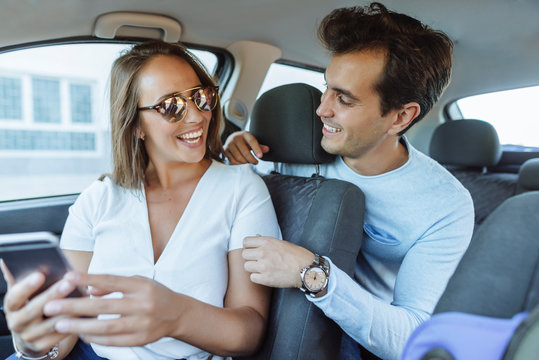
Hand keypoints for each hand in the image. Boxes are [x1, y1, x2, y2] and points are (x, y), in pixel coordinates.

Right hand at [0, 260, 76, 354]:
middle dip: (52, 295)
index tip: (40, 274)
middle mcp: (16, 322)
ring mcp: (29, 336)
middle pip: (34, 309)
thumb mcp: (23, 290)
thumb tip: (7, 259)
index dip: (26, 286)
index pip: (14, 296)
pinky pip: (60, 335)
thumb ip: (19, 276)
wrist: (31, 332)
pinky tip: (87, 312)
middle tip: (68, 281)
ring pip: (50, 323)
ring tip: (83, 295)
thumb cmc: (30, 303)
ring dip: (67, 310)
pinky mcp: (43, 345)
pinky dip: (74, 323)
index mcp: (11, 306)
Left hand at [43, 272, 183, 346]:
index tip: (68, 277)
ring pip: (106, 327)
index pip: (111, 281)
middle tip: (52, 306)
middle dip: (76, 307)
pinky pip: (113, 341)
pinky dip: (95, 338)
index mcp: (141, 286)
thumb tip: (90, 289)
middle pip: (105, 306)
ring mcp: (142, 324)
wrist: (178, 314)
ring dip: (80, 327)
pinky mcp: (141, 339)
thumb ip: (114, 285)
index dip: (89, 279)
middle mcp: (143, 304)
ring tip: (60, 325)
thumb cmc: (154, 294)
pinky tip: (81, 334)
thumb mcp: (138, 281)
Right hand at [223, 131, 268, 164]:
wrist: (233, 139)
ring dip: (245, 162)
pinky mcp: (225, 150)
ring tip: (249, 162)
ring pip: (238, 157)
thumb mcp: (253, 141)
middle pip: (245, 151)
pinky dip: (238, 164)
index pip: (252, 141)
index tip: (260, 157)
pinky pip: (232, 160)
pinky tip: (243, 163)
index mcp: (245, 134)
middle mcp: (236, 138)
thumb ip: (260, 146)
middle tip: (256, 162)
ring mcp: (229, 144)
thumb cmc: (245, 141)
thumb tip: (267, 149)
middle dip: (251, 159)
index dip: (257, 149)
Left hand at [242, 236, 314, 287]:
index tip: (252, 250)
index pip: (246, 241)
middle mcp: (263, 252)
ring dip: (253, 268)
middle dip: (250, 258)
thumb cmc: (296, 255)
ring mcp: (264, 266)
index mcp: (267, 242)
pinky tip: (265, 276)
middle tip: (258, 261)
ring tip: (262, 269)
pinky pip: (252, 278)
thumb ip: (266, 241)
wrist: (306, 269)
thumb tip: (256, 236)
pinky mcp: (266, 278)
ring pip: (246, 266)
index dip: (248, 246)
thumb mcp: (281, 243)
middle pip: (244, 254)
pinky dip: (257, 278)